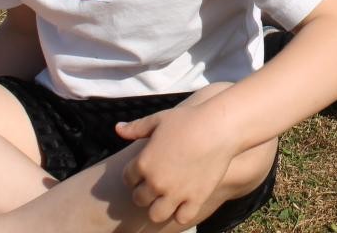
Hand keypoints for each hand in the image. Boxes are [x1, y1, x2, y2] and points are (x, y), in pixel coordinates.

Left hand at [117, 106, 237, 226]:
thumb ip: (136, 128)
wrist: (218, 127)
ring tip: (167, 198)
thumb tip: (117, 128)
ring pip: (156, 215)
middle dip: (145, 193)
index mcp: (143, 163)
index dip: (135, 175)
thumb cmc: (189, 119)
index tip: (144, 171)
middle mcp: (156, 182)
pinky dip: (182, 213)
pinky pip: (182, 218)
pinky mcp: (195, 199)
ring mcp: (176, 193)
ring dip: (159, 208)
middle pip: (139, 199)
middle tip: (156, 184)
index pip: (128, 179)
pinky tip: (186, 202)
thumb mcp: (159, 119)